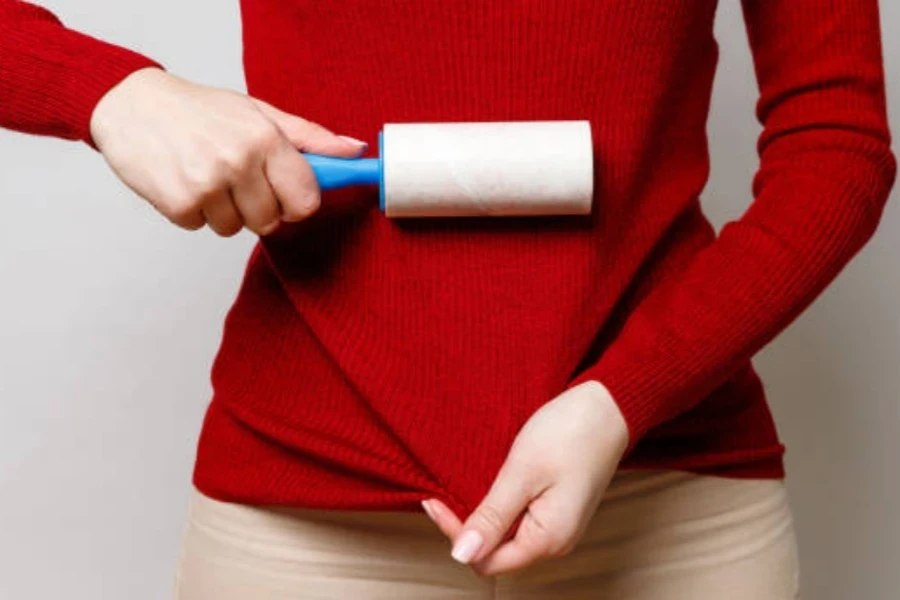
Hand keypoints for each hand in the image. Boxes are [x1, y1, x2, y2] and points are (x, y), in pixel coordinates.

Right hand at [89, 67, 366, 236]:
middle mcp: (238, 162)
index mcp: (265, 139)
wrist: (131, 104)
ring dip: (223, 211)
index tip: (283, 193)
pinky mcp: (178, 204)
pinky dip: (194, 212)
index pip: (306, 200)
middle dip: (258, 208)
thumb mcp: (259, 113)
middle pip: (272, 222)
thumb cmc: (200, 110)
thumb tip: (355, 152)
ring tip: (206, 176)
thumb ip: (308, 137)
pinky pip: (201, 228)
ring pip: (235, 229)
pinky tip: (184, 181)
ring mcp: (207, 185)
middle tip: (236, 179)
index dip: (297, 203)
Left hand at [421, 380, 629, 575]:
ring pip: (506, 537)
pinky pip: (519, 521)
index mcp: (547, 539)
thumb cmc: (569, 433)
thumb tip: (462, 555)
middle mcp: (555, 542)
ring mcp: (558, 527)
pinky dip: (498, 508)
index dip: (457, 536)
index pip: (486, 560)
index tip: (435, 500)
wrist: (609, 408)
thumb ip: (493, 517)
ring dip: (481, 517)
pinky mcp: (557, 510)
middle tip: (441, 493)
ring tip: (458, 488)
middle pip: (495, 553)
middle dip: (466, 528)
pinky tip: (486, 487)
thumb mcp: (522, 473)